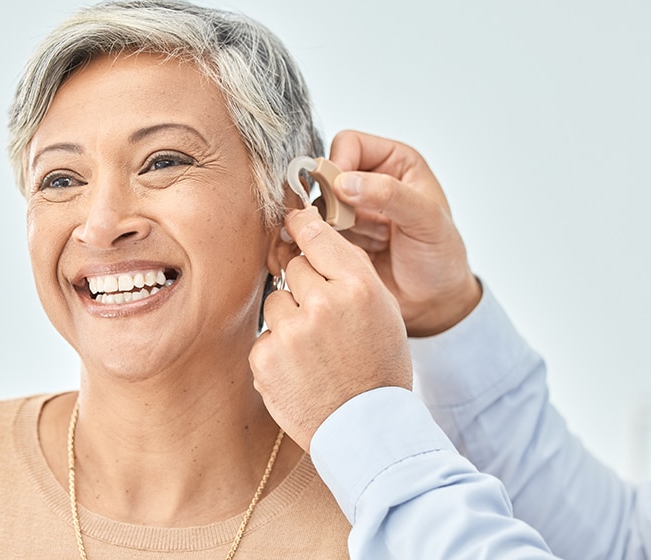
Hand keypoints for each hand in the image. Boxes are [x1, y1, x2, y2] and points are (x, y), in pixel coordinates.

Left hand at [249, 208, 411, 450]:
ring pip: (276, 302)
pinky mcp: (266, 357)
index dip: (302, 226)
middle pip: (294, 268)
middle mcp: (324, 304)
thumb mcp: (384, 312)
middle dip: (304, 287)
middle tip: (323, 320)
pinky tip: (300, 370)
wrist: (366, 429)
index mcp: (359, 287)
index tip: (293, 220)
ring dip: (289, 319)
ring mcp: (291, 331)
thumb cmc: (379, 368)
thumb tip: (313, 238)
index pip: (318, 237)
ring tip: (314, 351)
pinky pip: (265, 336)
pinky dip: (277, 350)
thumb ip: (351, 273)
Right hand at [328, 130, 480, 336]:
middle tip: (340, 223)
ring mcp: (351, 211)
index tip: (339, 192)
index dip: (339, 164)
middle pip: (325, 174)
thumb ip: (390, 195)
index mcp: (394, 163)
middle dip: (327, 199)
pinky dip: (317, 243)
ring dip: (323, 225)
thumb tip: (345, 182)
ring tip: (348, 244)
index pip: (349, 144)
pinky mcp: (337, 239)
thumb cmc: (442, 258)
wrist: (434, 303)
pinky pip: (312, 232)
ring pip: (315, 204)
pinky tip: (339, 256)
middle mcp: (369, 182)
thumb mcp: (426, 221)